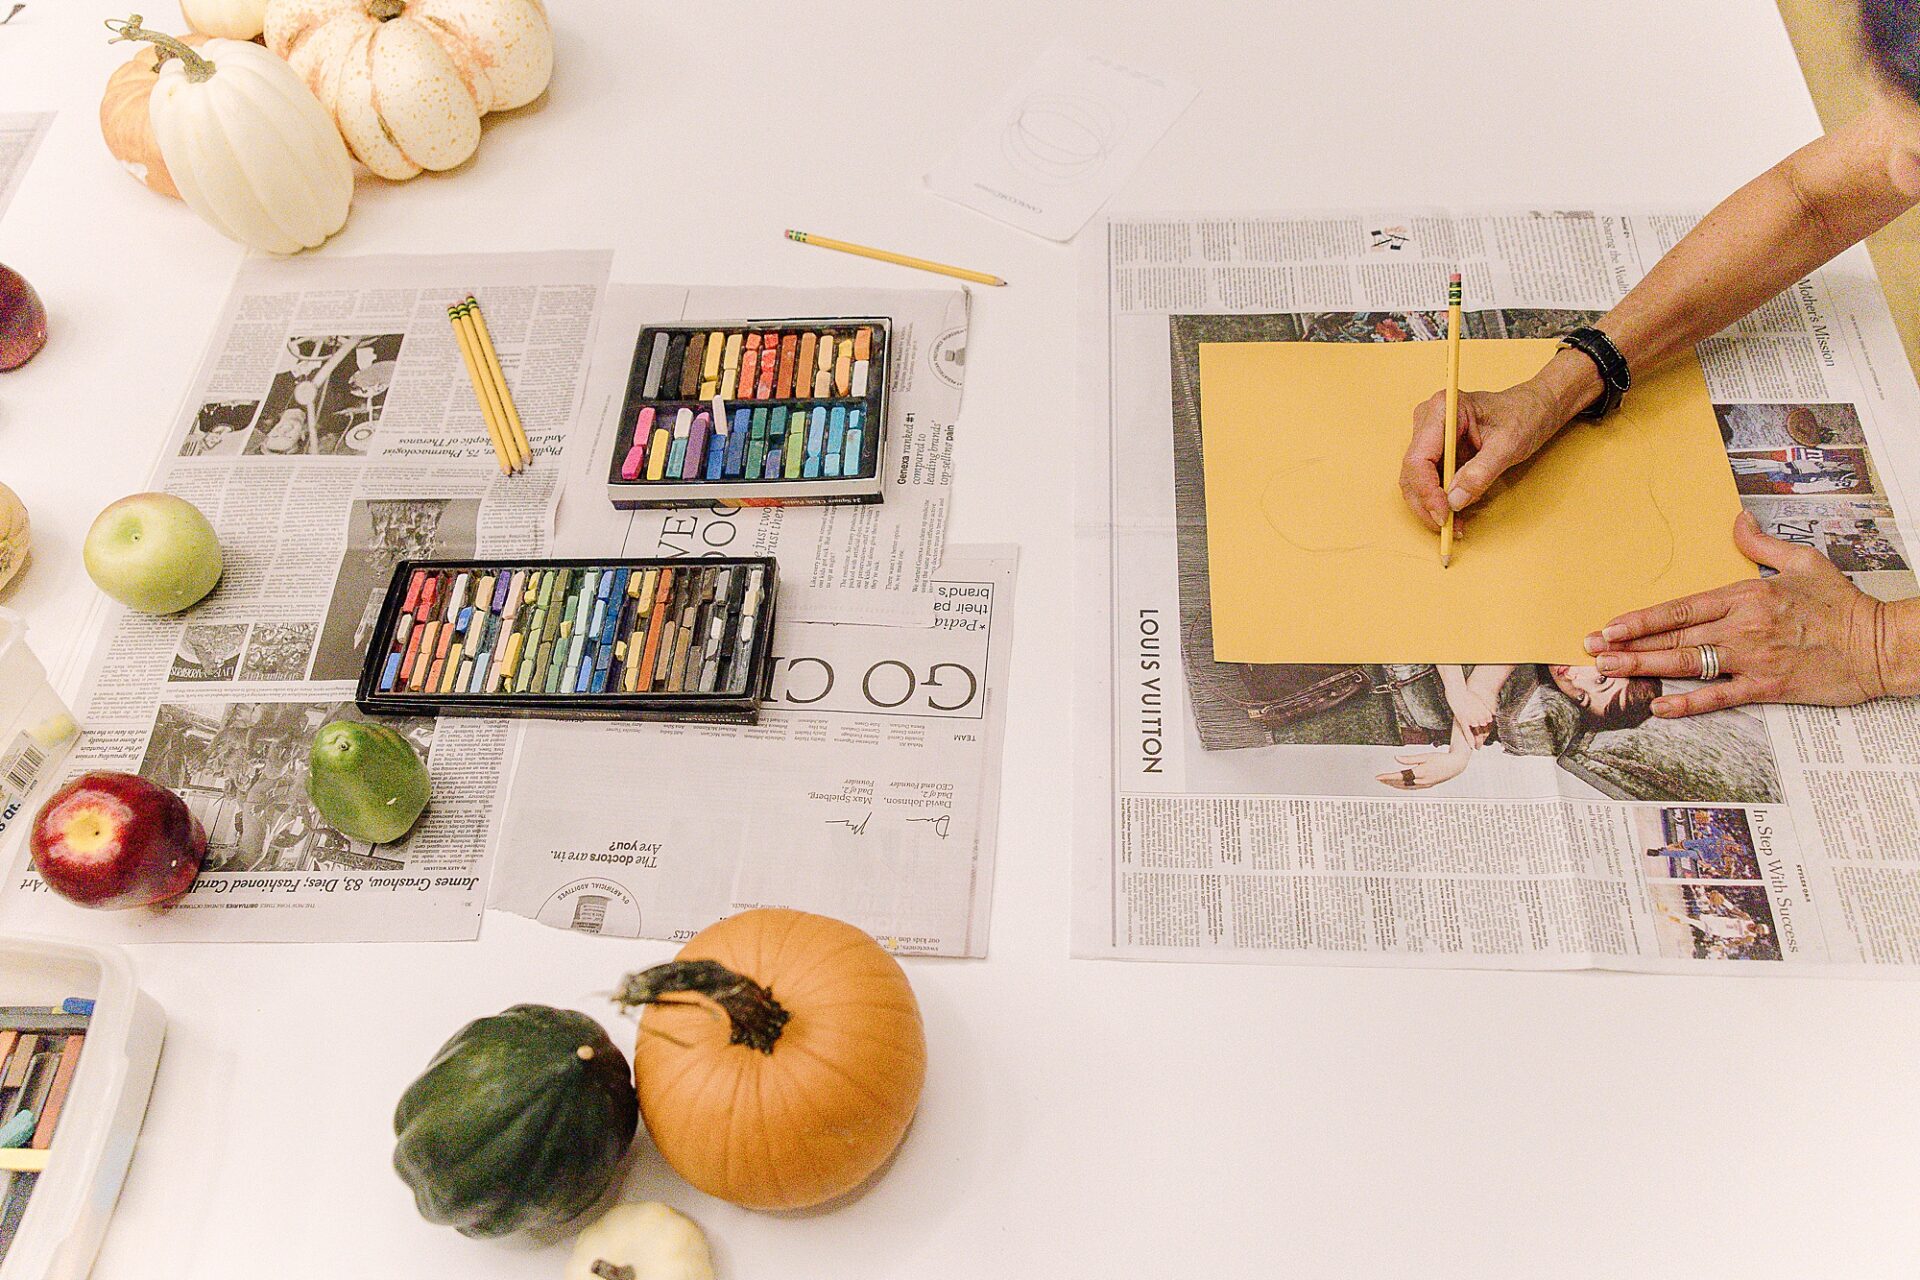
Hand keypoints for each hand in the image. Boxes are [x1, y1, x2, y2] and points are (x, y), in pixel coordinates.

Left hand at [1376, 748, 1470, 789]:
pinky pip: (1411, 788)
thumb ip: (1410, 758)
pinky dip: (1403, 787)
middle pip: (1401, 783)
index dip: (1388, 777)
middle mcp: (1422, 781)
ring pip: (1406, 787)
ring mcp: (1425, 785)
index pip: (1399, 776)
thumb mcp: (1425, 756)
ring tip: (1386, 782)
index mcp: (1420, 773)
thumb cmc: (1442, 759)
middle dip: (1388, 781)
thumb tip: (1396, 758)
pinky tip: (1399, 785)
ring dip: (1394, 785)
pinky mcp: (1427, 785)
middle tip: (1379, 779)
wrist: (1456, 766)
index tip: (1379, 777)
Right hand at [1399, 378, 1568, 529]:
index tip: (1443, 513)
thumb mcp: (1508, 445)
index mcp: (1442, 410)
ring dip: (1432, 506)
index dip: (1427, 491)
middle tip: (1447, 526)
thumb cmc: (1524, 416)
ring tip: (1454, 524)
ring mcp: (1430, 436)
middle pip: (1412, 472)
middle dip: (1427, 504)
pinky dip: (1439, 501)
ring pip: (1416, 481)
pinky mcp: (1436, 451)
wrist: (1535, 408)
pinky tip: (1456, 514)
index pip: (1419, 458)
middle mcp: (1428, 421)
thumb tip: (1455, 501)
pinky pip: (1430, 481)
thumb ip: (1480, 473)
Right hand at [1449, 685, 1495, 745]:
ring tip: (1478, 748)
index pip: (1489, 727)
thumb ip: (1483, 710)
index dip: (1487, 734)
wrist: (1457, 691)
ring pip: (1477, 733)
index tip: (1485, 739)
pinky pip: (1468, 732)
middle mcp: (1480, 716)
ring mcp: (1472, 719)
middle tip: (1480, 747)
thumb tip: (1489, 716)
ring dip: (1478, 742)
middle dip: (1482, 739)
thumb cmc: (1468, 695)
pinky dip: (1470, 740)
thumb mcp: (1478, 703)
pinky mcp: (1463, 719)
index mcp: (1485, 713)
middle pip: (1484, 731)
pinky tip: (1472, 747)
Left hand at [1585, 512, 1895, 716]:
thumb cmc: (1842, 604)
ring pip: (1688, 663)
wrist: (1880, 643)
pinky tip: (1659, 705)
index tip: (1610, 625)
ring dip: (1645, 667)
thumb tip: (1738, 520)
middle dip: (1628, 643)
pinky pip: (1720, 696)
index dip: (1641, 618)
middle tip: (1591, 651)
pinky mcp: (1768, 686)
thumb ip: (1762, 544)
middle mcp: (1743, 626)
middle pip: (1674, 635)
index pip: (1680, 607)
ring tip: (1610, 671)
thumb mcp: (1804, 560)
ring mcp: (1753, 658)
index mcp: (1746, 595)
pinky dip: (1688, 702)